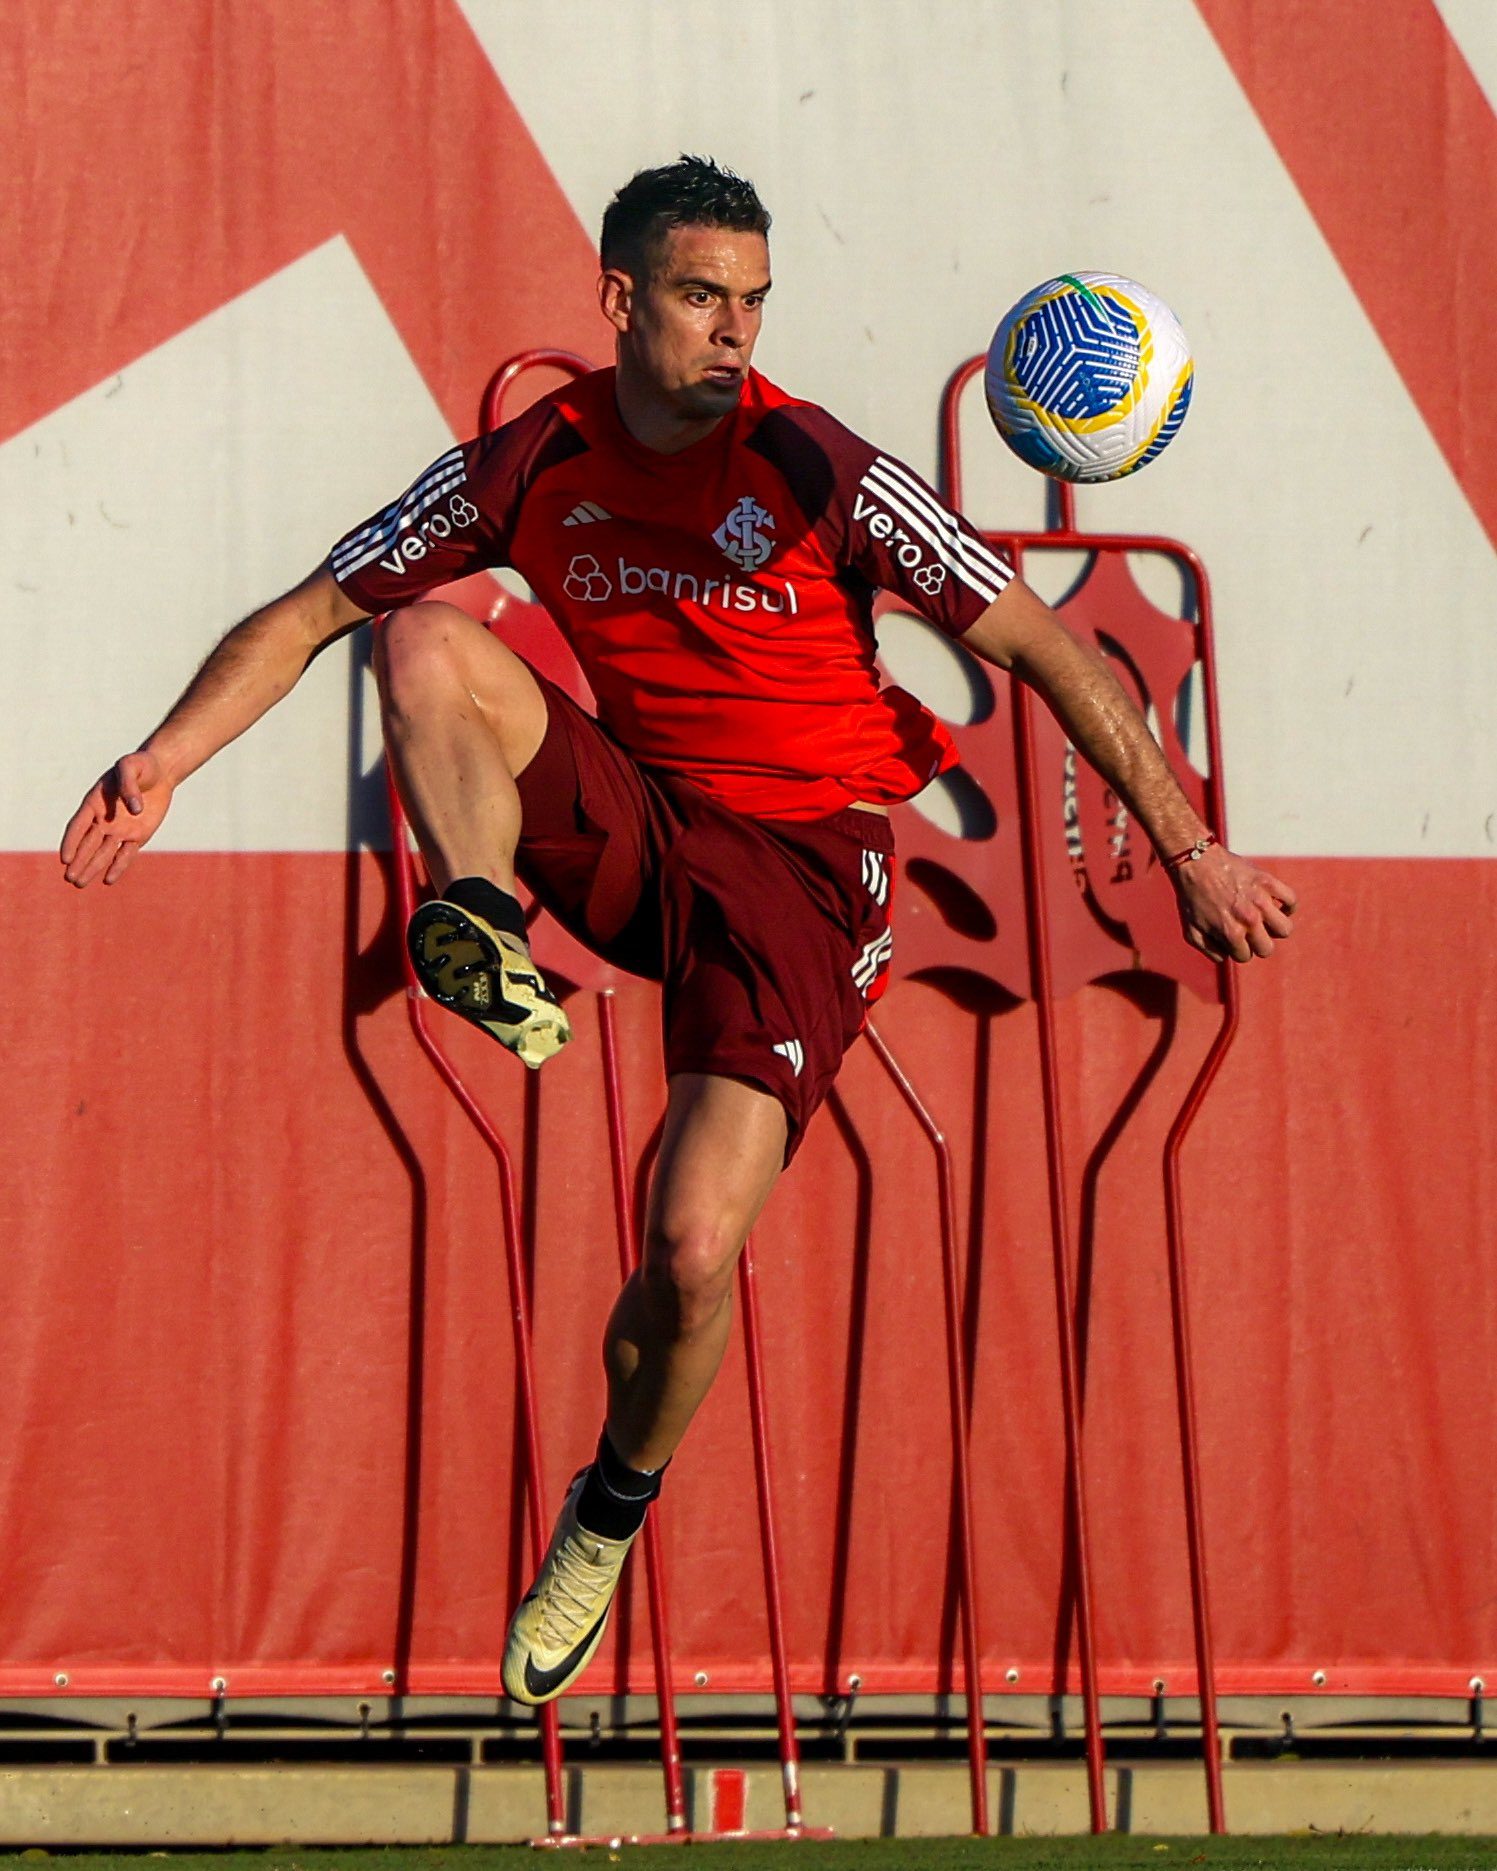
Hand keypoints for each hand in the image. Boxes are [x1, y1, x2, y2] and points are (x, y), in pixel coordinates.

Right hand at [60, 750, 174, 887]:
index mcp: (94, 803)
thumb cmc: (141, 766)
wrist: (160, 772)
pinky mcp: (137, 837)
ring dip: (92, 868)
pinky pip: (126, 854)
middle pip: (87, 845)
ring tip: (80, 884)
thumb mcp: (130, 767)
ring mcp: (120, 830)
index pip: (77, 827)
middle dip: (79, 862)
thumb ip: (128, 786)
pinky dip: (118, 866)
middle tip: (70, 879)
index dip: (71, 843)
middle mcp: (103, 820)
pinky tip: (108, 880)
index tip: (65, 859)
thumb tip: (134, 810)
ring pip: (103, 853)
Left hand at [1171, 843, 1295, 963]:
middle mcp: (1249, 920)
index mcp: (1231, 933)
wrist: (1195, 863)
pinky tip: (1276, 905)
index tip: (1231, 938)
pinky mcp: (1268, 882)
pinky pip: (1291, 900)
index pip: (1246, 956)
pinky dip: (1287, 905)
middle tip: (1248, 932)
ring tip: (1264, 921)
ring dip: (1274, 928)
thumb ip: (1209, 950)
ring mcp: (1261, 901)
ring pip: (1284, 929)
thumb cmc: (1191, 898)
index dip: (1237, 949)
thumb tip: (1227, 957)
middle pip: (1267, 948)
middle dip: (1256, 944)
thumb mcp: (1191, 931)